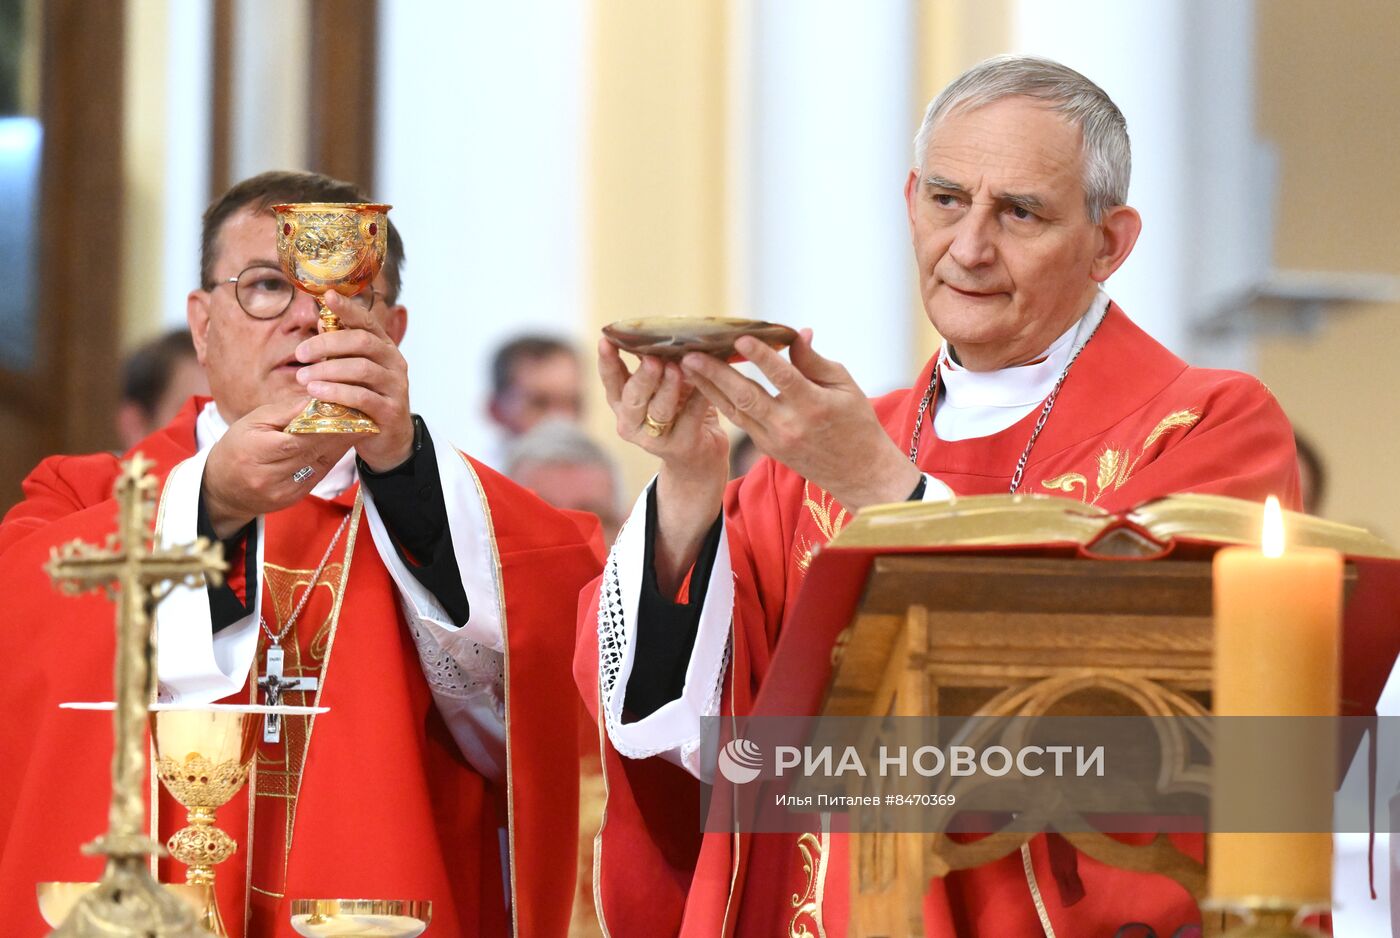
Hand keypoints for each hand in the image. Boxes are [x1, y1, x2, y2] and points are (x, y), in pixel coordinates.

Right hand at [203, 398, 353, 537]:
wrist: (223, 488)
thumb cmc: (237, 447)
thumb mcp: (252, 422)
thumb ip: (284, 411)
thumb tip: (314, 398)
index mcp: (254, 451)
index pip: (296, 437)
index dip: (321, 423)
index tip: (342, 407)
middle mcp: (267, 475)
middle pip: (311, 450)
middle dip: (338, 431)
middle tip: (361, 413)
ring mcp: (281, 491)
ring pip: (319, 464)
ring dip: (340, 444)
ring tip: (360, 425)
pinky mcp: (292, 499)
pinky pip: (317, 475)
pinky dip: (332, 458)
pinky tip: (344, 443)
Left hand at [295, 292, 413, 471]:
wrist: (390, 440)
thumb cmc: (366, 401)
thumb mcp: (353, 372)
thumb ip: (340, 350)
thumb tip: (318, 320)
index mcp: (384, 348)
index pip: (367, 322)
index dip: (348, 308)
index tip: (327, 296)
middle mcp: (394, 363)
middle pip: (362, 342)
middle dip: (327, 345)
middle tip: (300, 353)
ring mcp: (396, 387)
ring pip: (361, 369)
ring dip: (328, 371)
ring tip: (302, 377)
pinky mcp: (391, 411)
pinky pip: (362, 398)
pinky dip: (337, 393)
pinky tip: (316, 393)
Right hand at [598, 338, 728, 592]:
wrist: (698, 459)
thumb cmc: (678, 413)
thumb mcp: (662, 389)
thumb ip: (656, 367)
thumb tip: (660, 331)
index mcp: (622, 404)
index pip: (610, 380)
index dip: (607, 361)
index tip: (606, 340)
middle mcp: (630, 424)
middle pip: (632, 397)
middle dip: (643, 376)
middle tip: (653, 358)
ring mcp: (653, 439)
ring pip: (659, 410)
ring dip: (668, 388)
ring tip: (677, 369)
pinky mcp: (679, 447)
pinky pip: (689, 419)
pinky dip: (697, 401)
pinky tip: (704, 387)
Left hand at [681, 330, 919, 511]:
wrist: (857, 473)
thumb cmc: (856, 422)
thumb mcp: (845, 386)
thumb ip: (814, 361)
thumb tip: (796, 333)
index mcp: (814, 406)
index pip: (783, 377)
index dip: (762, 356)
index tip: (740, 337)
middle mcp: (790, 426)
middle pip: (747, 396)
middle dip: (715, 374)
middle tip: (690, 355)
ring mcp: (774, 440)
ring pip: (735, 411)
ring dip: (708, 387)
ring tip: (686, 367)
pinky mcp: (766, 447)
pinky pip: (739, 421)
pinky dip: (720, 401)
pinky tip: (704, 383)